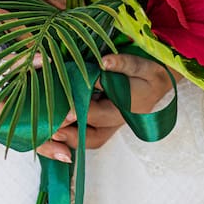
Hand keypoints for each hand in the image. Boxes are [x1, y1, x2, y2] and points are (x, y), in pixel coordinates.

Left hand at [37, 53, 179, 162]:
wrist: (159, 84)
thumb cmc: (150, 73)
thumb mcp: (142, 65)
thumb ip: (124, 64)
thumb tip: (104, 62)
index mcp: (126, 108)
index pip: (97, 113)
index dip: (78, 113)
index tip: (61, 112)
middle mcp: (116, 122)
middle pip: (91, 138)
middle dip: (68, 136)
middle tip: (47, 131)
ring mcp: (109, 126)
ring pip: (86, 141)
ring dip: (66, 141)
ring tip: (43, 135)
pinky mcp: (102, 125)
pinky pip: (84, 136)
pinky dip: (68, 135)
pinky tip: (50, 130)